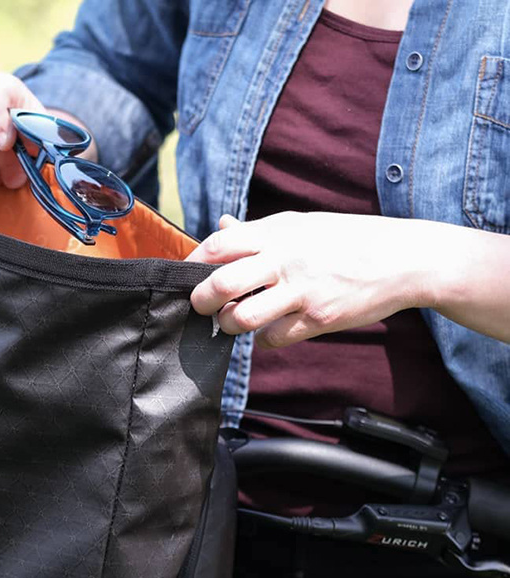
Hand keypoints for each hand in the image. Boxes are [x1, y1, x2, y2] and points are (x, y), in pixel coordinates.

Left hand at [185, 211, 437, 347]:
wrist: (404, 258)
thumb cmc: (345, 240)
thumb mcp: (300, 225)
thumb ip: (256, 230)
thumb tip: (220, 224)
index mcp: (276, 232)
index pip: (217, 245)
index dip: (194, 264)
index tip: (188, 276)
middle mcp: (285, 259)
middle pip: (221, 284)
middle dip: (201, 300)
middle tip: (200, 306)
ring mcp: (301, 291)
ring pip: (241, 318)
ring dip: (228, 325)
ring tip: (233, 321)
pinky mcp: (317, 318)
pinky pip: (272, 338)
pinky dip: (263, 338)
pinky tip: (270, 329)